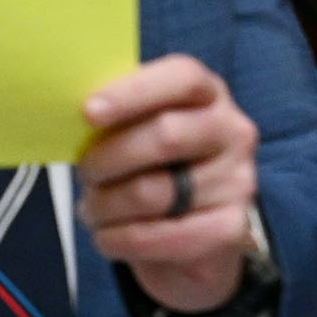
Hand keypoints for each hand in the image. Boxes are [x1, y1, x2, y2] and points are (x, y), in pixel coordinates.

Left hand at [76, 55, 260, 316]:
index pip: (183, 77)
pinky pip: (164, 236)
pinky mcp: (232, 227)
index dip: (134, 92)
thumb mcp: (142, 132)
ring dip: (107, 204)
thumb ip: (120, 117)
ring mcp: (238, 180)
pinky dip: (122, 239)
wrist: (194, 237)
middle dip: (110, 156)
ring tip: (91, 210)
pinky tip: (107, 237)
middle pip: (167, 135)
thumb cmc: (157, 169)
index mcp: (210, 94)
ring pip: (155, 192)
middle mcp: (233, 131)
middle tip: (85, 171)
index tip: (89, 112)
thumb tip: (79, 115)